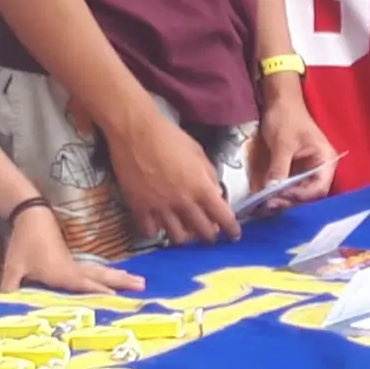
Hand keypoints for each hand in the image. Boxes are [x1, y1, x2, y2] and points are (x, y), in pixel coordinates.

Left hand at [0, 206, 143, 296]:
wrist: (31, 215)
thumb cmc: (23, 242)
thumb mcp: (13, 267)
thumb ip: (9, 287)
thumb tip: (1, 305)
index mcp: (61, 272)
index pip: (82, 284)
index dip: (98, 292)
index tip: (117, 298)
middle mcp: (72, 269)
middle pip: (100, 276)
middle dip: (121, 282)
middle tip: (143, 286)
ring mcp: (74, 264)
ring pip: (100, 272)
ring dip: (120, 277)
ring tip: (140, 282)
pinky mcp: (73, 260)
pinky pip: (94, 272)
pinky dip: (108, 276)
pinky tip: (117, 279)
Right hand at [109, 105, 238, 245]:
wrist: (136, 131)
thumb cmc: (169, 137)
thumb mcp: (199, 153)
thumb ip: (209, 176)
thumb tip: (215, 193)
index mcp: (202, 187)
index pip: (223, 217)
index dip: (231, 229)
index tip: (233, 234)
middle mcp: (183, 202)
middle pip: (202, 232)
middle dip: (210, 235)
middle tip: (210, 233)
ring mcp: (160, 207)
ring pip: (178, 237)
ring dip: (185, 236)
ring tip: (185, 230)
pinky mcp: (139, 207)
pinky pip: (151, 231)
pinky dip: (157, 230)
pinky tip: (159, 224)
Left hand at [251, 81, 337, 204]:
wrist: (279, 101)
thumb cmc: (286, 118)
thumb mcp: (282, 144)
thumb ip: (279, 168)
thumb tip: (270, 192)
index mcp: (326, 160)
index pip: (319, 188)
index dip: (300, 196)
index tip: (279, 197)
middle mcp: (321, 169)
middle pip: (308, 195)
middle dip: (288, 201)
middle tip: (266, 204)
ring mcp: (308, 170)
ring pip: (298, 193)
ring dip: (282, 200)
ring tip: (263, 204)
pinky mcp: (296, 170)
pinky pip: (290, 186)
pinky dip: (279, 193)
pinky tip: (265, 197)